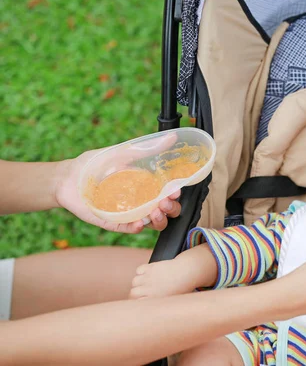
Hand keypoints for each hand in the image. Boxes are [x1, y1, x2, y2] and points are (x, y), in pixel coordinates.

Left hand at [54, 148, 180, 232]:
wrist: (67, 177)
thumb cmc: (96, 163)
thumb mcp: (125, 153)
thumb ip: (149, 148)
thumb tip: (172, 137)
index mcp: (147, 185)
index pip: (169, 194)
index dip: (176, 194)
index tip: (176, 190)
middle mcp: (140, 201)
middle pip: (166, 211)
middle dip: (171, 208)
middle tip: (166, 201)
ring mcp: (128, 212)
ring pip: (152, 223)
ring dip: (159, 220)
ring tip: (155, 212)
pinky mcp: (113, 222)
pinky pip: (128, 228)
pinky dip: (136, 228)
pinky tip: (139, 223)